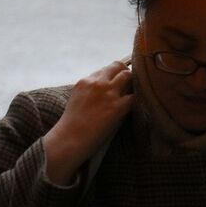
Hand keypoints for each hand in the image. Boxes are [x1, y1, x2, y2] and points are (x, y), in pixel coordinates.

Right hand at [43, 59, 133, 185]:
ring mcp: (108, 93)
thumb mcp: (77, 99)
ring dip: (132, 84)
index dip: (113, 76)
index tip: (116, 83)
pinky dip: (136, 100)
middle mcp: (97, 82)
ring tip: (131, 95)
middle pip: (119, 66)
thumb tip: (106, 90)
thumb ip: (90, 90)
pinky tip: (134, 107)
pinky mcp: (117, 106)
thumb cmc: (72, 125)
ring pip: (128, 75)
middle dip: (125, 74)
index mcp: (85, 81)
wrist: (69, 140)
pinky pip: (134, 96)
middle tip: (128, 86)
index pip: (106, 69)